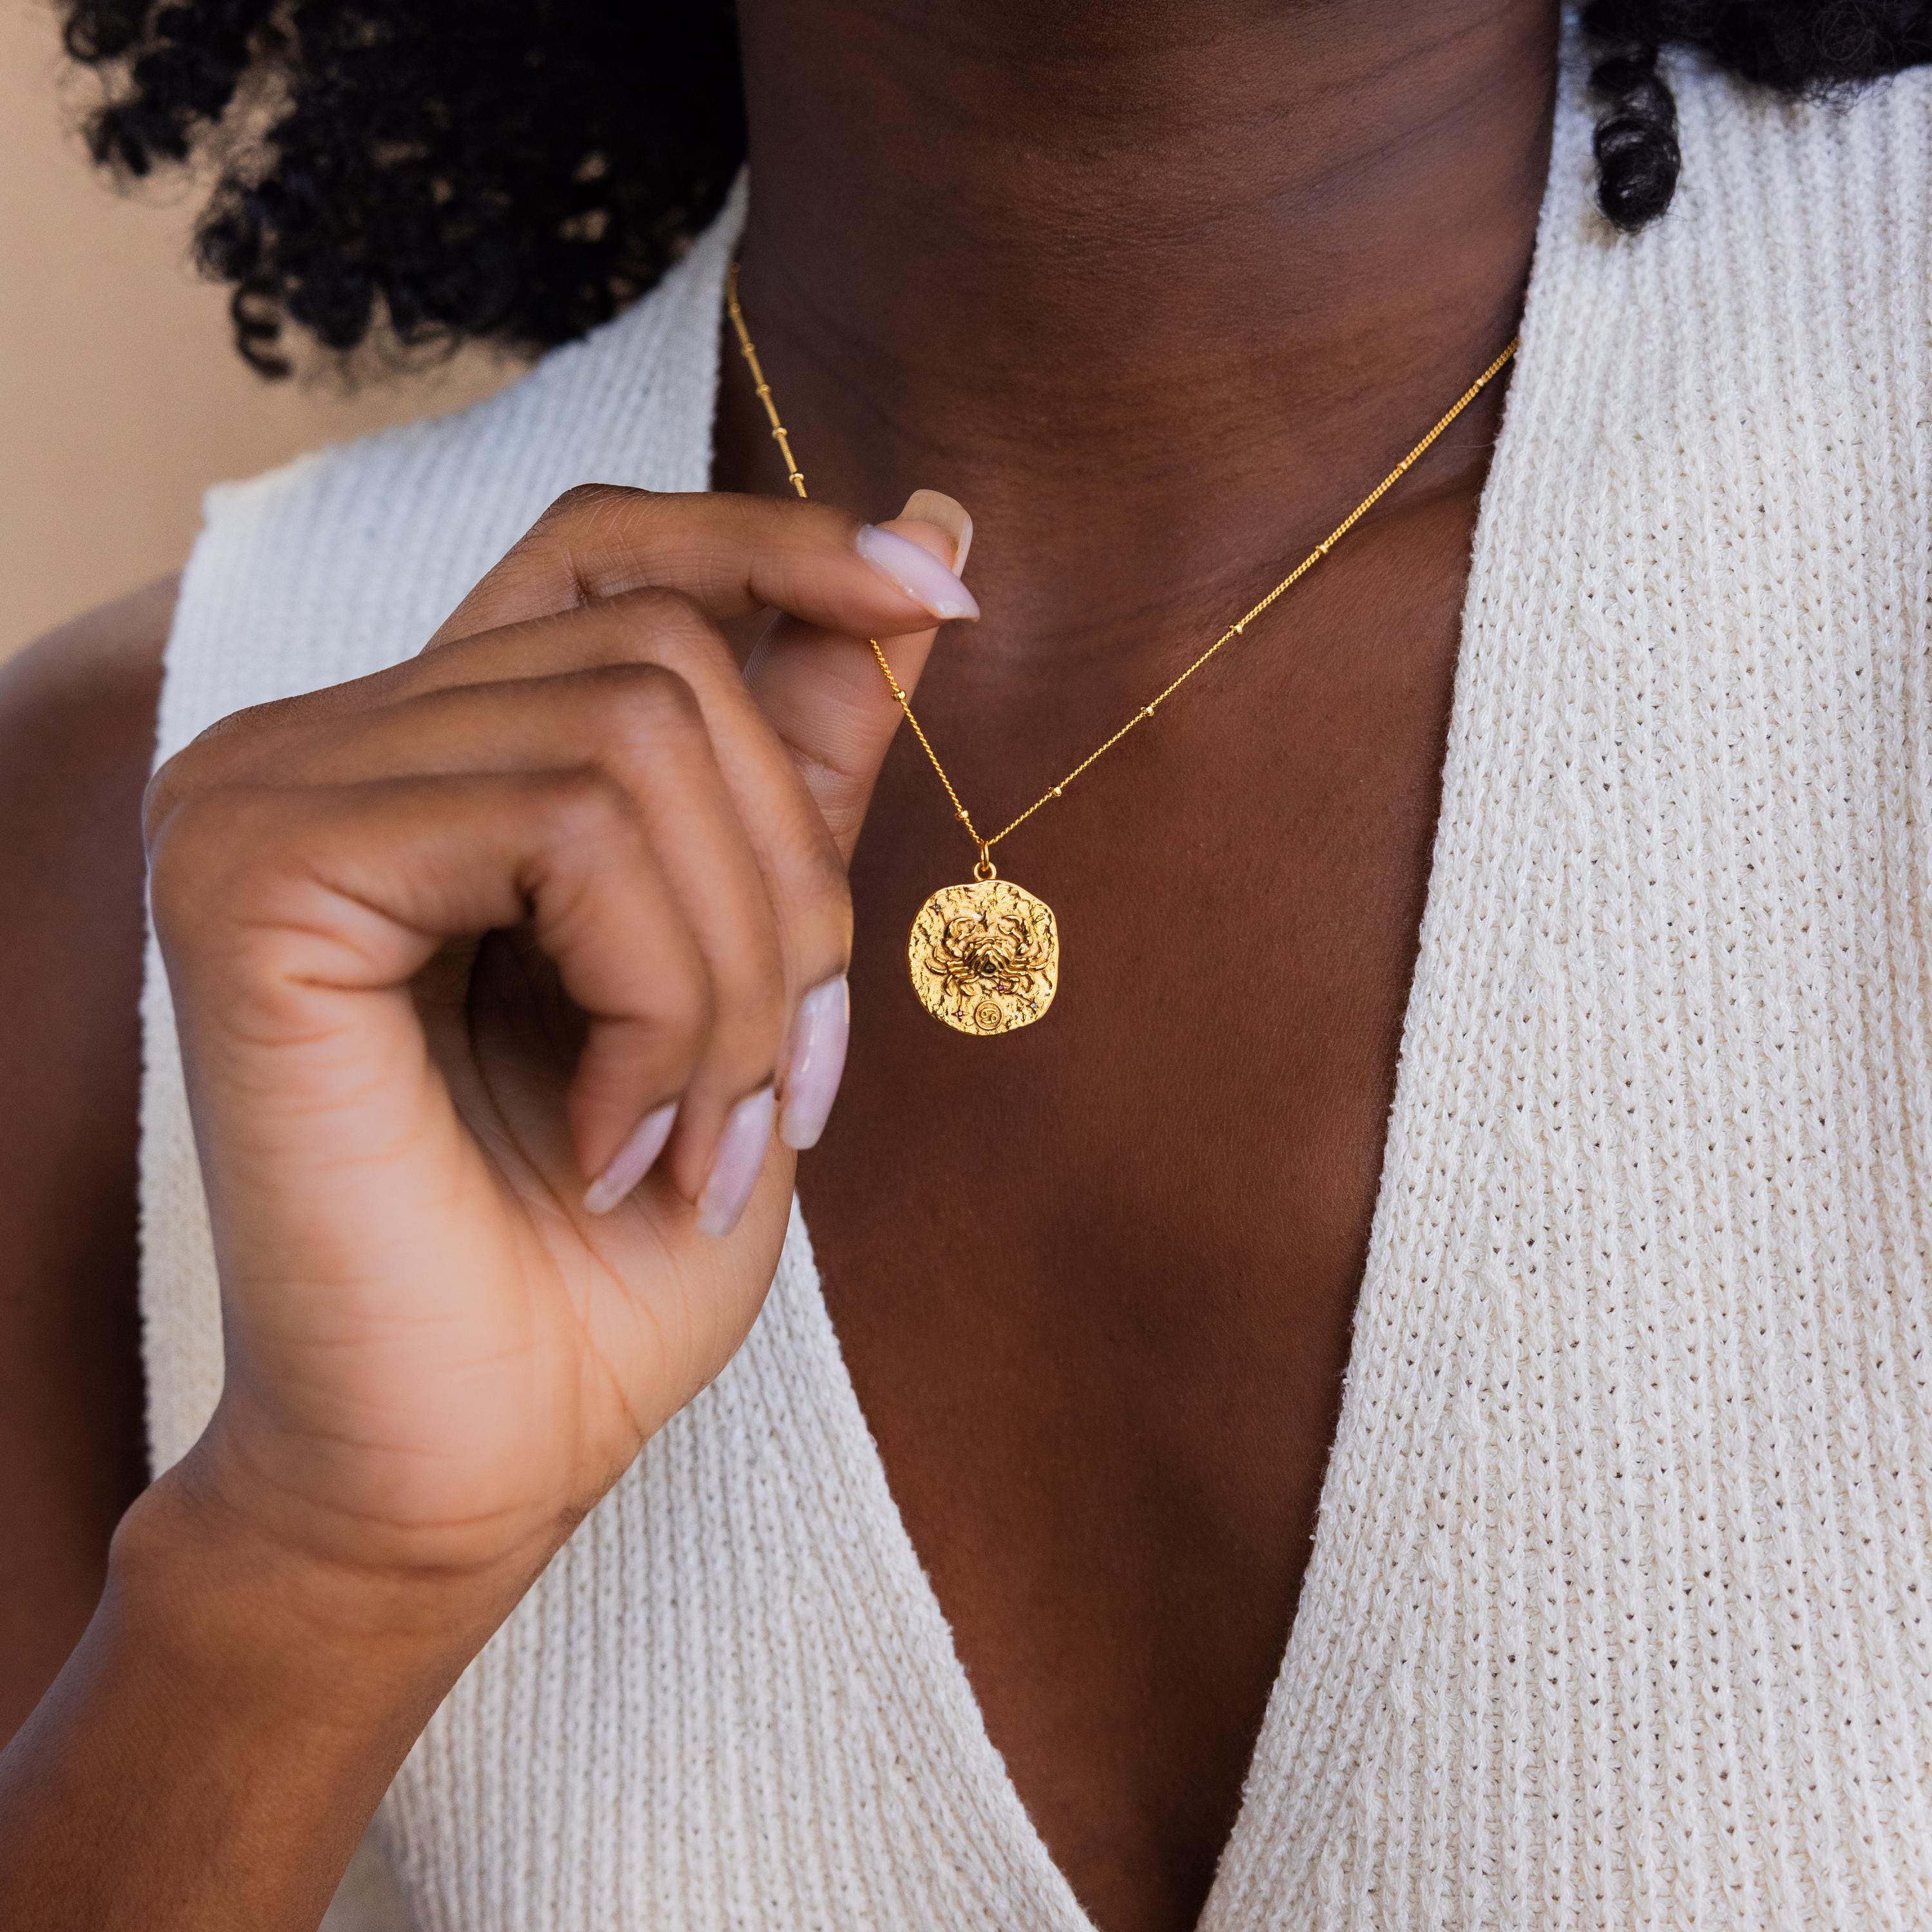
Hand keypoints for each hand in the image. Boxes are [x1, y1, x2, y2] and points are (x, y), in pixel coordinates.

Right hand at [141, 483, 976, 1600]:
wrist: (477, 1460)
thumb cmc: (610, 1244)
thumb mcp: (757, 964)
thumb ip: (808, 754)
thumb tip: (935, 536)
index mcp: (439, 757)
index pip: (613, 550)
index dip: (782, 543)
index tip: (945, 592)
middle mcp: (332, 740)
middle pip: (666, 660)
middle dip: (790, 893)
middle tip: (779, 1090)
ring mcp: (272, 789)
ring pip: (635, 738)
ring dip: (735, 974)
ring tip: (699, 1140)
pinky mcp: (254, 871)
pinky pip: (564, 828)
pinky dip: (653, 1001)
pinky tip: (609, 1144)